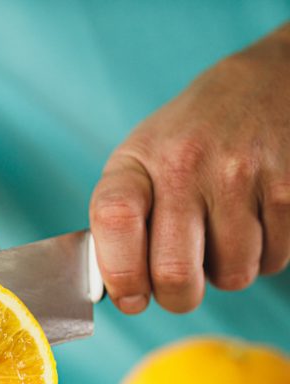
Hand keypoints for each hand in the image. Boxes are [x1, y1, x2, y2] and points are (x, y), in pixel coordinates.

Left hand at [90, 23, 289, 313]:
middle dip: (178, 297)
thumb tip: (121, 294)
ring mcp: (241, 175)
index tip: (129, 297)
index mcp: (138, 161)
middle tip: (180, 289)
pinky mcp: (288, 189)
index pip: (114, 220)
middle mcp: (186, 164)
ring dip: (226, 272)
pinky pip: (273, 260)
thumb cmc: (190, 139)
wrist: (268, 82)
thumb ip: (122, 221)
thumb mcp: (142, 161)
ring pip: (231, 275)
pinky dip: (263, 257)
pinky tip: (254, 222)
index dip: (119, 273)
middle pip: (174, 272)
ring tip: (222, 236)